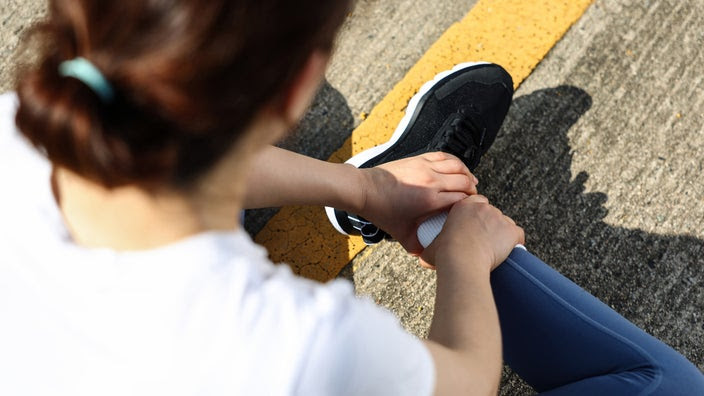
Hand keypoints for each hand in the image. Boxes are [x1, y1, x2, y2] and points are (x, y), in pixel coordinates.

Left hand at [357, 152, 477, 253]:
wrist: (365, 190)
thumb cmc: (382, 211)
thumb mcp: (400, 234)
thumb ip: (416, 246)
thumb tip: (428, 257)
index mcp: (430, 200)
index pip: (462, 200)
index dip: (471, 205)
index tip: (472, 211)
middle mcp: (431, 181)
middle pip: (464, 181)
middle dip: (472, 190)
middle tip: (473, 198)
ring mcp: (425, 167)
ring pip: (458, 166)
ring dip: (467, 174)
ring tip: (471, 182)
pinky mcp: (419, 158)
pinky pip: (444, 157)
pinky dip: (455, 162)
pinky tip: (458, 168)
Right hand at [421, 195, 523, 272]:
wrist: (462, 261)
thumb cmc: (445, 255)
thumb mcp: (430, 248)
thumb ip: (427, 248)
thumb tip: (421, 256)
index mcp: (463, 206)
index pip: (476, 202)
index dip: (476, 214)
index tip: (474, 226)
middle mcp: (483, 208)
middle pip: (491, 212)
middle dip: (489, 224)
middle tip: (483, 241)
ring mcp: (499, 218)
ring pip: (505, 223)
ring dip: (501, 233)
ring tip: (494, 249)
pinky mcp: (511, 231)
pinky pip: (518, 234)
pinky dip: (515, 242)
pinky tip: (508, 251)